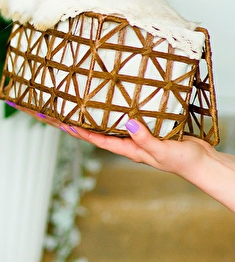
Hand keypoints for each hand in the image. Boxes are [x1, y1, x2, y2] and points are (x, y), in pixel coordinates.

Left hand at [15, 104, 209, 178]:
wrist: (202, 161)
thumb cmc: (182, 161)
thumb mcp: (161, 150)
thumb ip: (144, 138)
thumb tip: (127, 122)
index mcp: (126, 148)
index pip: (95, 138)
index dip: (77, 131)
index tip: (60, 122)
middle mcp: (127, 141)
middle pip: (97, 130)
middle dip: (78, 123)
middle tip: (59, 113)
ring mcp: (137, 134)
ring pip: (110, 122)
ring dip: (94, 114)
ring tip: (77, 103)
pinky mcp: (149, 126)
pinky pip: (127, 116)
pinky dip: (116, 108)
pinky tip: (111, 100)